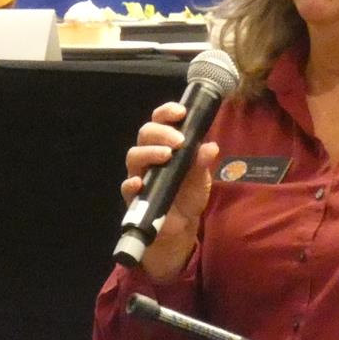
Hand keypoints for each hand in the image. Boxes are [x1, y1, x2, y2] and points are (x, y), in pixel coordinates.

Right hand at [119, 103, 219, 283]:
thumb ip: (202, 163)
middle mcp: (149, 156)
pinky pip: (127, 187)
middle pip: (145, 134)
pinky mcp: (133, 196)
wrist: (181, 228)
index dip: (167, 112)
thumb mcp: (201, 180)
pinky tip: (140, 182)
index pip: (160, 121)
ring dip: (149, 152)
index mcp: (165, 145)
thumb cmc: (188, 196)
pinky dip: (132, 183)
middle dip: (161, 132)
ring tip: (167, 155)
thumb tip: (211, 146)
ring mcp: (139, 174)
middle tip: (178, 140)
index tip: (180, 111)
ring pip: (134, 155)